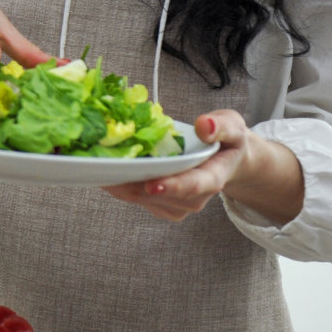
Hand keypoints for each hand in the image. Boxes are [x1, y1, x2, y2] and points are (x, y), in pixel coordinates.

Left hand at [102, 110, 303, 224]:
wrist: (226, 160)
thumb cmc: (227, 141)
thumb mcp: (232, 126)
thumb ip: (221, 126)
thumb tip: (204, 125)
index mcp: (213, 177)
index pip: (193, 185)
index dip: (172, 186)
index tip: (152, 184)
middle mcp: (195, 197)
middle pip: (159, 194)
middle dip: (132, 181)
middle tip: (104, 166)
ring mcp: (177, 205)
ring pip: (142, 198)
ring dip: (120, 184)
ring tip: (98, 165)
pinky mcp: (162, 207)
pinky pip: (136, 199)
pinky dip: (119, 186)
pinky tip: (105, 171)